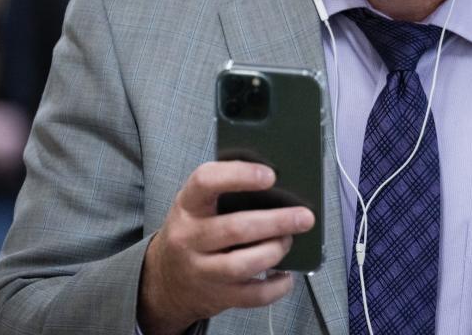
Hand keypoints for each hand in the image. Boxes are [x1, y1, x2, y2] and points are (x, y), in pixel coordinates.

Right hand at [137, 160, 315, 334]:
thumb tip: (276, 178)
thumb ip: (226, 189)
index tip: (270, 175)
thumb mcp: (198, 204)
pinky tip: (286, 275)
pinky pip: (251, 296)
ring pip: (242, 264)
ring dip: (274, 251)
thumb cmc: (194, 229)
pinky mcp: (216, 296)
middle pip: (235, 228)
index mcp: (187, 205)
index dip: (239, 175)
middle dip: (276, 221)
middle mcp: (189, 237)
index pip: (205, 181)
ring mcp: (201, 270)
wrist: (167, 278)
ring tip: (289, 240)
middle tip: (304, 216)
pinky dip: (275, 287)